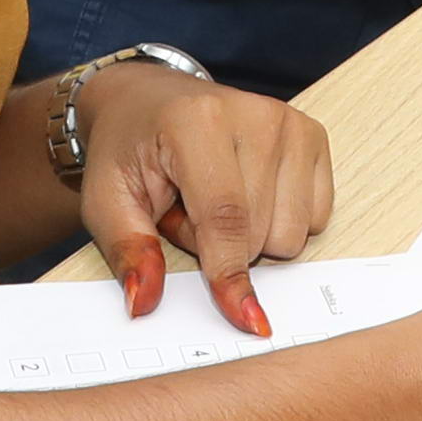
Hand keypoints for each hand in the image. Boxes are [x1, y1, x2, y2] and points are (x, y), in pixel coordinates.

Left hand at [88, 62, 334, 335]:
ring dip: (251, 237)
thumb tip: (144, 302)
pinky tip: (248, 193)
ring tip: (213, 201)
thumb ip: (127, 250)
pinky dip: (279, 221)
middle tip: (185, 211)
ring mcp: (289, 124)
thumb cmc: (129, 151)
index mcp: (197, 122)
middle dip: (220, 247)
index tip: (243, 318)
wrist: (149, 102)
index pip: (225, 216)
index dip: (230, 273)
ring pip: (292, 234)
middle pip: (261, 234)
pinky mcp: (312, 135)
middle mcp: (254, 115)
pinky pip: (316, 218)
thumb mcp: (106, 201)